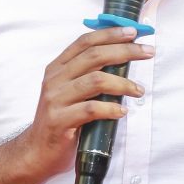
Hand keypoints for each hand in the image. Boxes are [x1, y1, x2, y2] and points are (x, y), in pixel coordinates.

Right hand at [20, 25, 154, 179]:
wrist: (36, 151)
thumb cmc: (61, 119)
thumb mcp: (69, 91)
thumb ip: (87, 74)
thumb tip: (122, 59)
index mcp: (57, 68)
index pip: (85, 42)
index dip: (110, 34)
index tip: (133, 32)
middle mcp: (55, 79)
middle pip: (94, 56)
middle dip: (125, 51)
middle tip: (147, 53)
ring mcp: (56, 99)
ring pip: (96, 81)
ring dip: (123, 84)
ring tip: (139, 91)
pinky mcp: (60, 120)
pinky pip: (91, 109)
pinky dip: (111, 109)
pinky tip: (122, 112)